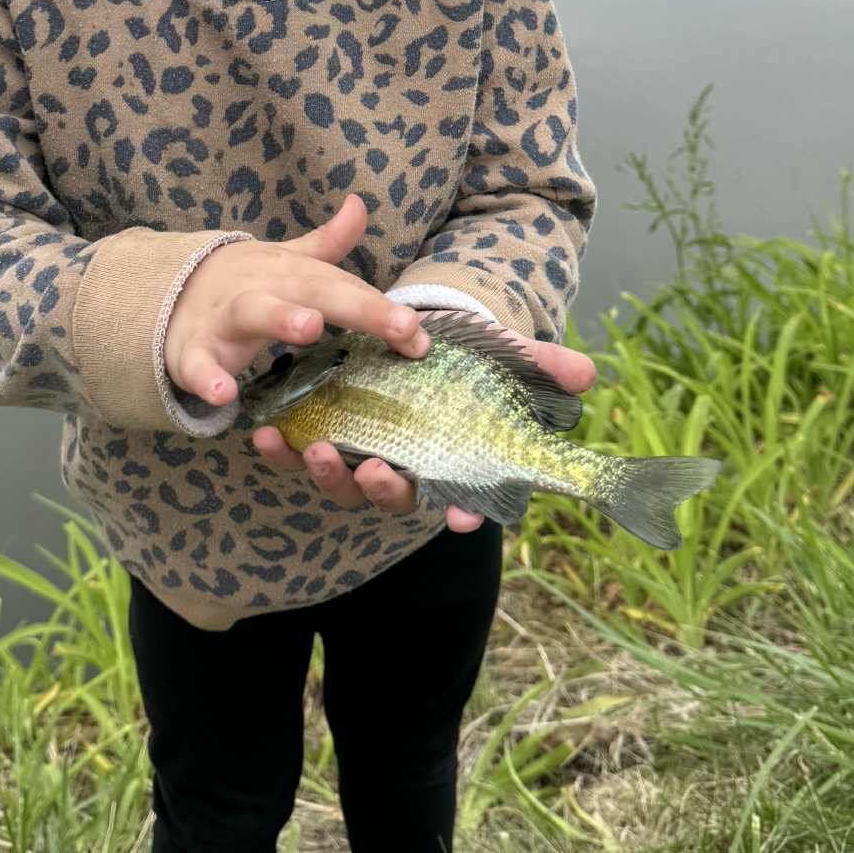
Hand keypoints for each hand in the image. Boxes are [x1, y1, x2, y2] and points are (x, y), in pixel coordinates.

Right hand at [165, 194, 429, 406]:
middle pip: (314, 291)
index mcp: (291, 272)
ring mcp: (224, 318)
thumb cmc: (245, 286)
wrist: (167, 296)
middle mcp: (263, 288)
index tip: (421, 335)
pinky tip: (224, 396)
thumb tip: (360, 203)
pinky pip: (198, 366)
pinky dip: (207, 379)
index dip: (383, 308)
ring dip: (282, 317)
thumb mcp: (286, 262)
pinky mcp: (191, 350)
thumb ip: (327, 243)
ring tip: (311, 327)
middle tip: (401, 328)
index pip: (344, 287)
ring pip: (254, 313)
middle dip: (358, 309)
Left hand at [251, 325, 598, 531]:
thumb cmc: (461, 360)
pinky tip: (264, 434)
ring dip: (326, 473)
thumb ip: (541, 366)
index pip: (463, 498)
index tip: (461, 518)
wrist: (407, 334)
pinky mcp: (318, 439)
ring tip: (314, 447)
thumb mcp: (501, 357)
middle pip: (393, 496)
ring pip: (342, 483)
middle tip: (377, 470)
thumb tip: (588, 374)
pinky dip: (280, 451)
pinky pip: (296, 456)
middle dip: (384, 490)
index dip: (465, 510)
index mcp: (448, 462)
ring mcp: (357, 458)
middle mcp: (403, 469)